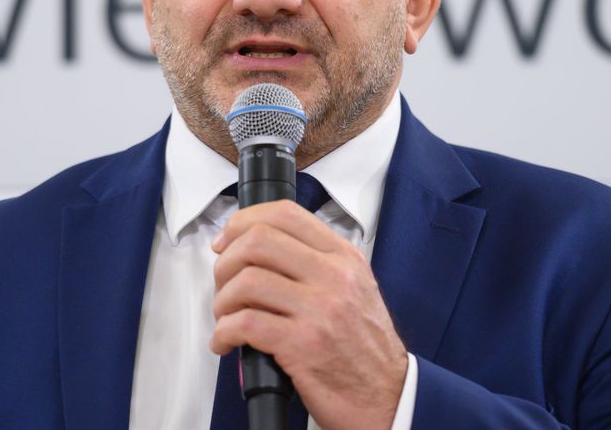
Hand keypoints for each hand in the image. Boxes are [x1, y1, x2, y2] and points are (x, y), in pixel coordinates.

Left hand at [210, 200, 407, 429]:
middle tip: (222, 282)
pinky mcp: (303, 345)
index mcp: (343, 257)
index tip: (226, 240)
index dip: (243, 222)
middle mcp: (334, 276)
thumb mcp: (355, 288)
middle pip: (259, 241)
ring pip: (247, 281)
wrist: (387, 396)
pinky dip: (223, 333)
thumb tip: (259, 248)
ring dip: (222, 300)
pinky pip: (245, 324)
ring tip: (226, 317)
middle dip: (226, 261)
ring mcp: (319, 309)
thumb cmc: (365, 347)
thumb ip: (316, 263)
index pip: (286, 214)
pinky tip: (226, 343)